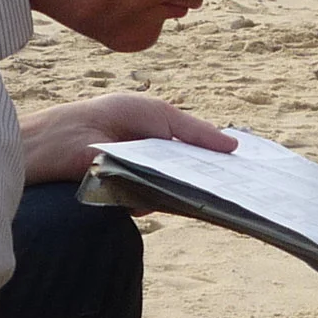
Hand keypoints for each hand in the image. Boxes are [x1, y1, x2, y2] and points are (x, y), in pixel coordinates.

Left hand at [18, 92, 234, 184]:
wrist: (64, 139)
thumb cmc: (108, 118)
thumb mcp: (159, 115)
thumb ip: (195, 131)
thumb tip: (234, 146)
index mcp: (165, 141)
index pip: (203, 155)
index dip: (226, 163)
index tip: (254, 169)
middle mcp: (158, 166)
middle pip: (196, 177)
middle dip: (219, 180)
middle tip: (248, 187)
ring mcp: (147, 184)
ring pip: (181, 192)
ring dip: (198, 191)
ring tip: (227, 193)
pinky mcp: (134, 200)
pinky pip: (161, 202)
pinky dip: (172, 199)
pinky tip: (188, 197)